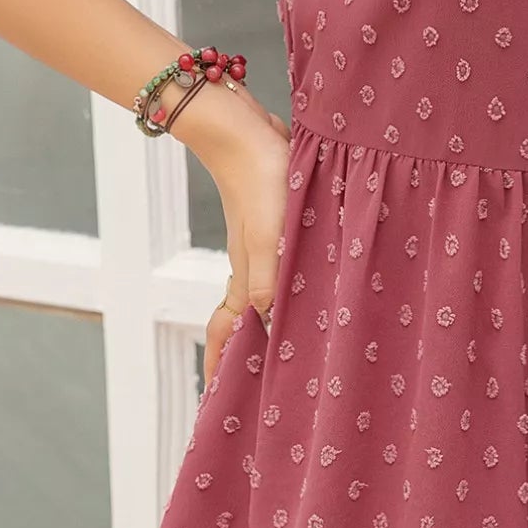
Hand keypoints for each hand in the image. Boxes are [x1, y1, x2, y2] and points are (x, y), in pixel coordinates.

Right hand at [189, 88, 291, 387]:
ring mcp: (262, 246)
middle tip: (259, 383)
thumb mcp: (269, 237)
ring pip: (265, 293)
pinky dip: (290, 286)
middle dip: (248, 351)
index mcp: (244, 277)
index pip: (226, 331)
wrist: (244, 130)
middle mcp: (250, 267)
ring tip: (290, 345)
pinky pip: (282, 267)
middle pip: (244, 318)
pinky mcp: (278, 224)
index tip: (216, 397)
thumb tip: (265, 323)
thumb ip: (267, 281)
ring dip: (272, 319)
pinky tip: (311, 286)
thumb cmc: (258, 182)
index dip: (221, 364)